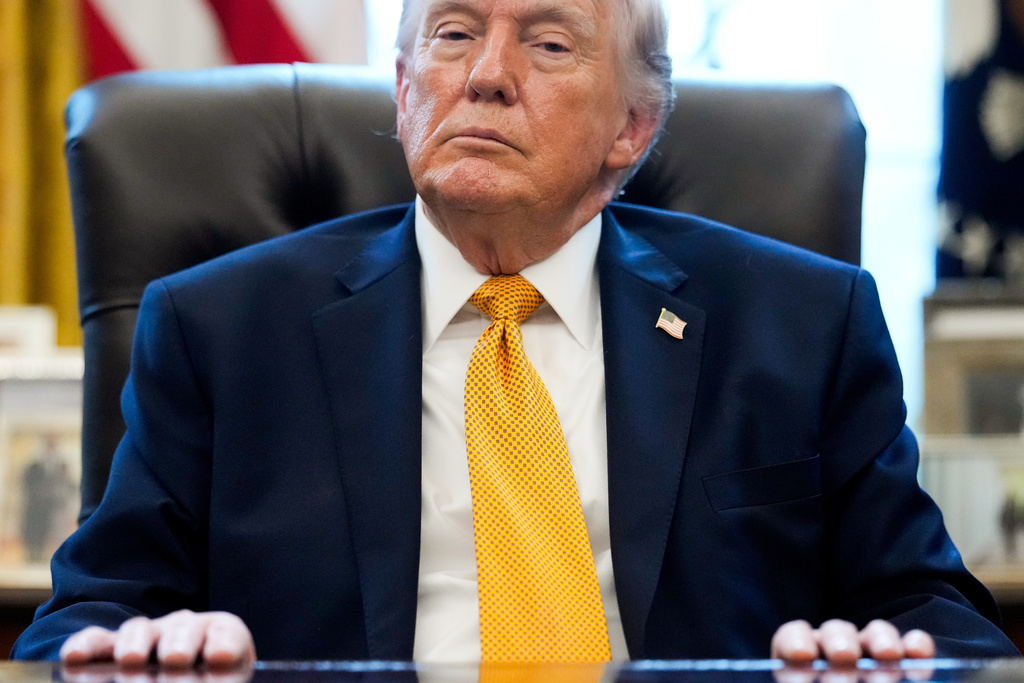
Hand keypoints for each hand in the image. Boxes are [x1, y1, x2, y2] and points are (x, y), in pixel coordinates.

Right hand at [60, 609, 255, 667]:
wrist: (190, 671)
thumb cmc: (204, 678)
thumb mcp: (214, 679)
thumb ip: (212, 678)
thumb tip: (204, 676)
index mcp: (221, 641)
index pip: (227, 636)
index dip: (225, 644)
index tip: (220, 657)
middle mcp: (185, 631)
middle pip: (184, 629)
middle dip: (179, 644)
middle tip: (175, 659)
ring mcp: (148, 636)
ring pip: (141, 630)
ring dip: (136, 644)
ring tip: (132, 660)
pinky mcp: (112, 647)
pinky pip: (97, 642)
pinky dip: (85, 646)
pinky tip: (73, 657)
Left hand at [771, 619, 934, 664]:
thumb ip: (809, 680)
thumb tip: (818, 678)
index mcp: (801, 661)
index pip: (792, 639)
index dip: (795, 643)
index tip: (803, 655)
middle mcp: (835, 651)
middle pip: (835, 634)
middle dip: (841, 645)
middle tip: (845, 658)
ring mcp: (872, 654)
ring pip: (875, 635)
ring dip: (881, 642)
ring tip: (887, 655)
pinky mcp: (906, 661)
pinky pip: (913, 647)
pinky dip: (917, 647)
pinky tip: (918, 653)